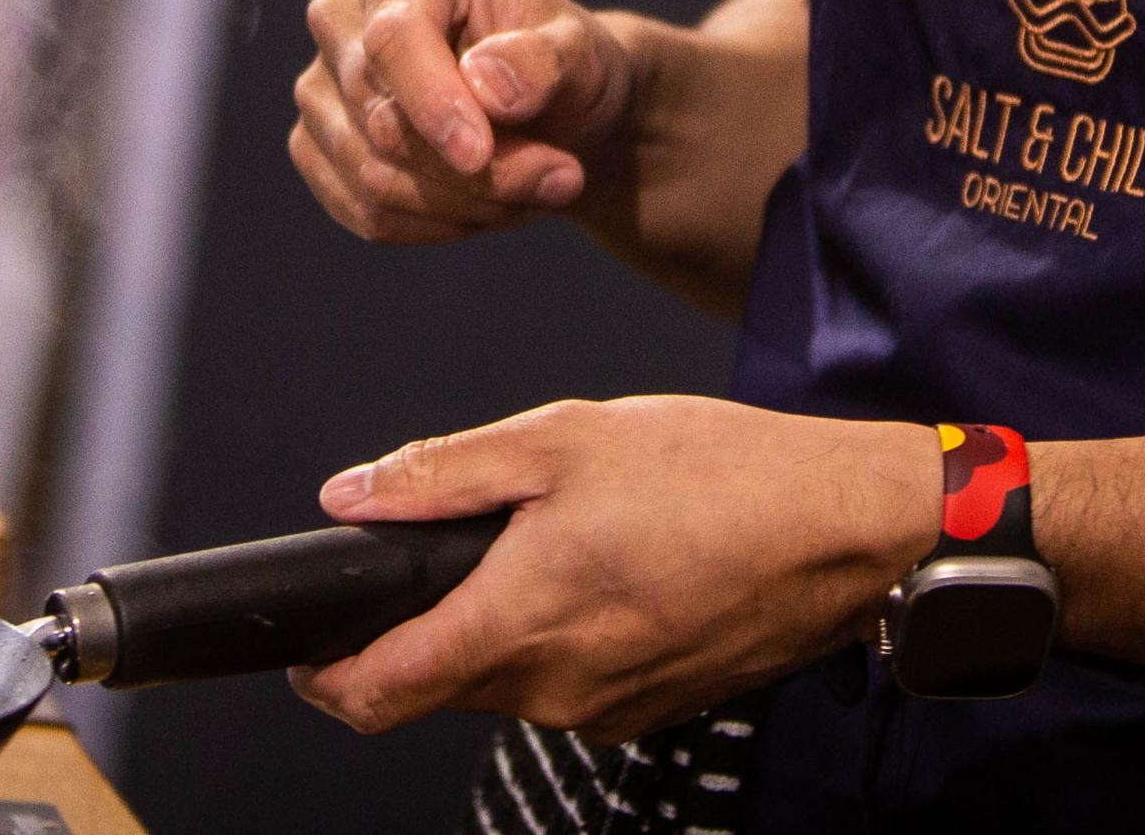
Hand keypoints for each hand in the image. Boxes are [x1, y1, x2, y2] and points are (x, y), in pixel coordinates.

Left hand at [288, 398, 942, 740]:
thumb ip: (444, 472)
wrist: (840, 526)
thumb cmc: (717, 474)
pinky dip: (556, 636)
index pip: (380, 692)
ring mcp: (607, 707)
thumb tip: (353, 496)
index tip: (304, 650)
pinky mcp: (648, 708)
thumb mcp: (562, 436)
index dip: (324, 677)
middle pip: (439, 687)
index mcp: (520, 620)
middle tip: (444, 547)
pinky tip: (600, 569)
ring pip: (505, 684)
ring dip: (494, 628)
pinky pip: (568, 683)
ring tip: (545, 539)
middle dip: (418, 631)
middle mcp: (557, 687)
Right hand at [294, 0, 636, 241]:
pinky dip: (436, 225)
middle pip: (385, 121)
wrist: (552, 105)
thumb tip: (485, 83)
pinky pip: (365, 213)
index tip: (480, 156)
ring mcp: (319, 86)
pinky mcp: (316, 147)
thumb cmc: (563, 62)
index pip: (392, 37)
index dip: (432, 102)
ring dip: (467, 204)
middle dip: (480, 171)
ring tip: (535, 187)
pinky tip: (487, 205)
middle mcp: (341, 18)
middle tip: (563, 178)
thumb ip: (545, 61)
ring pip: (373, 176)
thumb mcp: (584, 52)